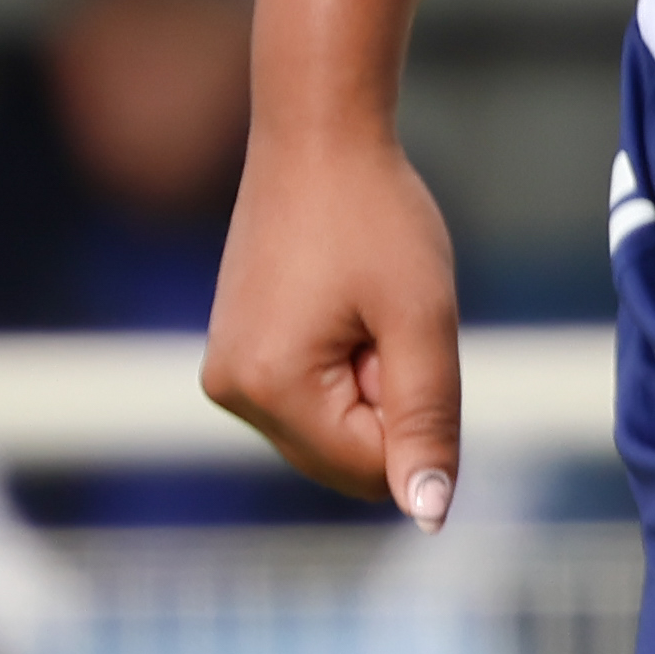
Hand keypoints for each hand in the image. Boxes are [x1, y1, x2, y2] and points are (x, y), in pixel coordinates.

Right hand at [207, 119, 469, 526]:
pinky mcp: (234, 353)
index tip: (399, 330)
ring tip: (360, 302)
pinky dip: (342, 363)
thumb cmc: (377, 217)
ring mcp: (226, 373)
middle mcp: (230, 392)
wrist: (318, 134)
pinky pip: (308, 397)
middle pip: (345, 458)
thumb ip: (427, 422)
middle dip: (384, 399)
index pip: (371, 469)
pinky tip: (341, 300)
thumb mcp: (422, 318)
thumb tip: (428, 519)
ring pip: (330, 430)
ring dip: (365, 380)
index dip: (411, 410)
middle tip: (382, 314)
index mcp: (269, 388)